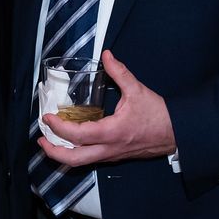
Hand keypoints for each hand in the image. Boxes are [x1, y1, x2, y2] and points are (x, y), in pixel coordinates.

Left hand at [39, 50, 175, 166]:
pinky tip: (72, 142)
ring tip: (51, 141)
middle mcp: (109, 148)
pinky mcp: (115, 156)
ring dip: (63, 154)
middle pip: (74, 159)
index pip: (78, 135)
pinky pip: (90, 158)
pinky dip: (76, 152)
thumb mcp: (137, 90)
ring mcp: (111, 155)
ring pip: (81, 163)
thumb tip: (107, 56)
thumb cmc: (159, 115)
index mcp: (112, 132)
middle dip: (53, 152)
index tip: (48, 117)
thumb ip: (120, 72)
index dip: (59, 127)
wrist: (177, 133)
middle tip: (42, 139)